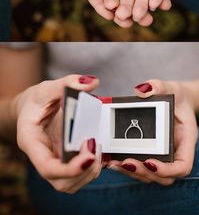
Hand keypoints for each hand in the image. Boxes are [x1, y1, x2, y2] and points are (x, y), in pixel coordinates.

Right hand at [13, 74, 101, 193]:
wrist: (33, 107)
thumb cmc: (37, 100)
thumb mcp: (48, 88)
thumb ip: (68, 83)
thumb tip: (91, 82)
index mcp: (32, 141)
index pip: (47, 167)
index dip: (68, 169)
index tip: (88, 157)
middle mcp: (42, 156)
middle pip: (61, 182)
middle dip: (82, 171)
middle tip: (95, 147)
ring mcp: (55, 161)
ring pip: (71, 183)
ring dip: (89, 172)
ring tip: (97, 148)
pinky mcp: (66, 161)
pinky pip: (78, 175)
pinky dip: (92, 168)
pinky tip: (99, 152)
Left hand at [107, 79, 197, 184]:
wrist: (178, 101)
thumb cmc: (178, 96)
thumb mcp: (171, 87)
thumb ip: (159, 86)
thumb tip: (141, 89)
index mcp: (186, 140)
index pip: (183, 166)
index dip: (167, 170)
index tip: (150, 162)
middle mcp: (176, 153)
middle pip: (165, 177)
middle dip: (145, 173)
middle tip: (126, 162)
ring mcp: (164, 156)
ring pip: (151, 176)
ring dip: (134, 173)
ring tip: (115, 163)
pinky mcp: (152, 154)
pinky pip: (143, 168)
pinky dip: (128, 168)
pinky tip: (113, 160)